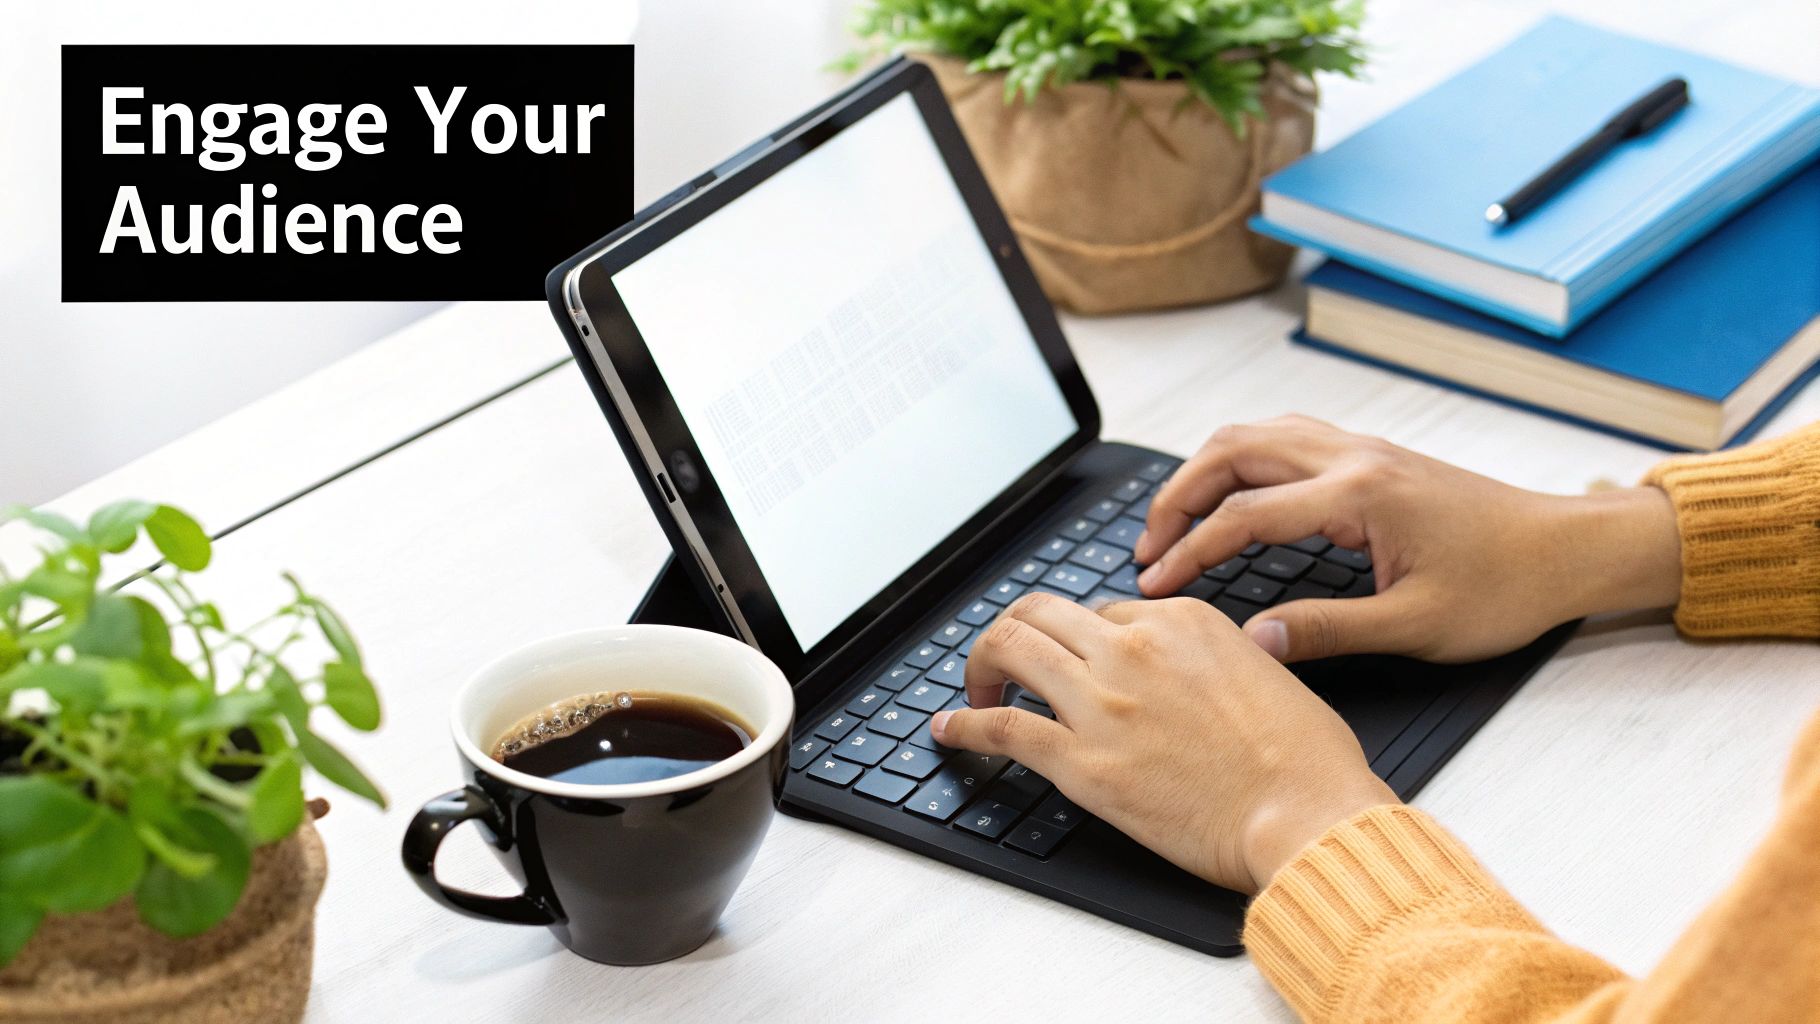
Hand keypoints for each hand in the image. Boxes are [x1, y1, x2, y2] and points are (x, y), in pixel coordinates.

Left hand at [932, 593, 1395, 892]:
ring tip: (975, 687)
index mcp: (1181, 620)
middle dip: (1014, 630)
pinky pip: (1002, 725)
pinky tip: (950, 730)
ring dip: (981, 664)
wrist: (1305, 815)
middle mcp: (1133, 648)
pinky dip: (965, 723)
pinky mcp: (1082, 761)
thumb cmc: (1304, 759)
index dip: (1084, 640)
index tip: (1076, 663)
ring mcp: (1102, 702)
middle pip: (1042, 612)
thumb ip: (1216, 655)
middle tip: (1005, 660)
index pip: (1104, 612)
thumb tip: (1193, 666)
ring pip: (1009, 649)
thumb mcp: (1265, 670)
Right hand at [1133, 416, 1681, 662]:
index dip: (1188, 551)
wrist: (1567, 549)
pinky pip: (1282, 438)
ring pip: (1254, 435)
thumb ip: (1330, 631)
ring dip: (1203, 472)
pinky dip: (1237, 462)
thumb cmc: (1506, 588)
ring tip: (1173, 522)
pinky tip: (1229, 497)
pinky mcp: (1369, 456)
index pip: (1244, 515)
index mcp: (1359, 495)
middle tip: (1146, 548)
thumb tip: (1256, 641)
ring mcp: (1361, 449)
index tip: (1155, 586)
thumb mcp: (1417, 625)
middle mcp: (1353, 457)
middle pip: (1232, 452)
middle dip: (1176, 497)